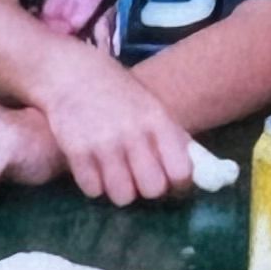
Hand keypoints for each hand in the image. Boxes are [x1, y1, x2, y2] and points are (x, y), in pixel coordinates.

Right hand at [32, 42, 196, 207]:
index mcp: (157, 120)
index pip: (181, 171)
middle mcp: (133, 133)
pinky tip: (94, 167)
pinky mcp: (76, 150)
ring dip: (119, 190)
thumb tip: (198, 172)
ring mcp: (103, 143)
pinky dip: (94, 185)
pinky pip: (93, 190)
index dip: (178, 184)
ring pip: (122, 197)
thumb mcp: (151, 106)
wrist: (71, 72)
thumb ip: (173, 137)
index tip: (170, 182)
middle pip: (152, 189)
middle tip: (137, 178)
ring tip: (114, 174)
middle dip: (146, 188)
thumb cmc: (117, 92)